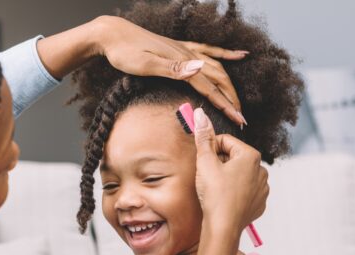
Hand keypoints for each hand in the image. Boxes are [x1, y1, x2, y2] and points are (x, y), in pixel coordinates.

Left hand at [93, 16, 247, 125]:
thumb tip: (200, 69)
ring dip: (229, 85)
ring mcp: (184, 50)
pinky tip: (238, 55)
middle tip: (241, 118)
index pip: (210, 88)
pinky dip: (225, 54)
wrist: (112, 34)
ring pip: (216, 67)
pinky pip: (208, 51)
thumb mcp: (146, 64)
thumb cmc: (124, 52)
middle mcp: (187, 55)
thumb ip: (173, 68)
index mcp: (182, 62)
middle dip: (231, 99)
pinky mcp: (179, 48)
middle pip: (218, 79)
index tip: (238, 120)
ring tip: (238, 101)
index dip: (225, 105)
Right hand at [193, 107, 267, 232]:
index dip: (210, 150)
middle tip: (208, 177)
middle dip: (220, 163)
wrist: (223, 226)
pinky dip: (235, 192)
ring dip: (227, 177)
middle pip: (234, 157)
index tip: (203, 161)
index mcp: (251, 155)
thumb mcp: (205, 162)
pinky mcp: (260, 202)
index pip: (225, 142)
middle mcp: (262, 169)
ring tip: (216, 189)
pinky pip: (245, 190)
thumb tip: (200, 113)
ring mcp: (263, 187)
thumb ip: (204, 137)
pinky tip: (225, 199)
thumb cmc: (215, 194)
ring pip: (240, 174)